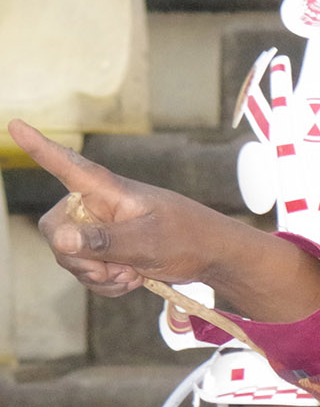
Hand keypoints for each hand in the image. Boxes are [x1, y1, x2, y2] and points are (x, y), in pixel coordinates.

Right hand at [11, 119, 319, 322]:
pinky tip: (131, 280)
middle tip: (117, 269)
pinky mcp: (106, 250)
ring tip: (132, 273)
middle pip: (56, 232)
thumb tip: (61, 238)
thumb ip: (104, 240)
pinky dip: (105, 283)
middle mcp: (95, 205)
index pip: (66, 165)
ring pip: (69, 257)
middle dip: (80, 259)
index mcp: (106, 190)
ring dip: (98, 275)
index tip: (15, 123)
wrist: (213, 257)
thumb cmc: (188, 238)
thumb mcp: (148, 241)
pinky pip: (86, 272)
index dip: (39, 147)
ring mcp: (100, 229)